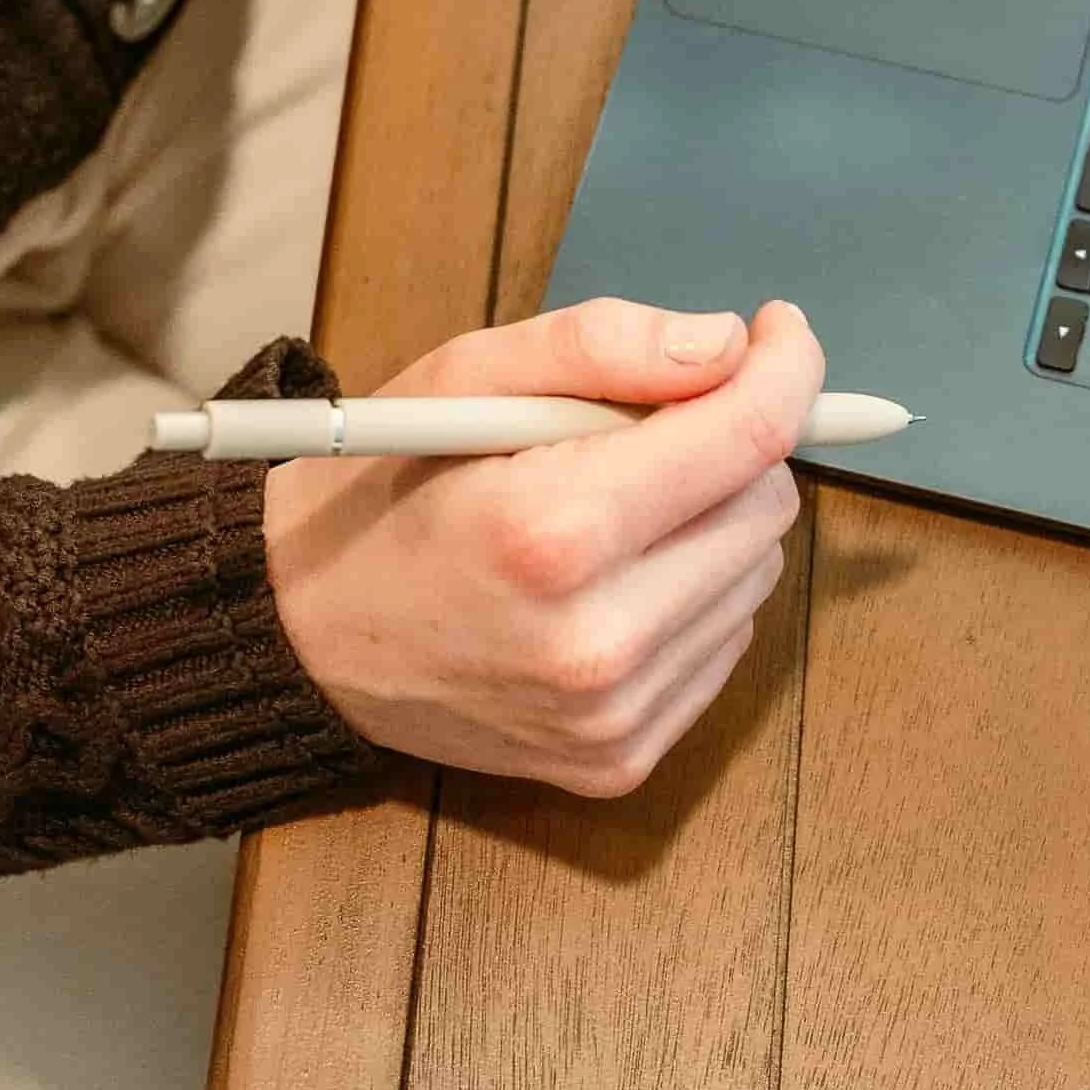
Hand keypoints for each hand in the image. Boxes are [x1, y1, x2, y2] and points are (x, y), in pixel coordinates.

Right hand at [263, 298, 820, 797]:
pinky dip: (689, 597)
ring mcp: (613, 714)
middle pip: (766, 508)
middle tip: (655, 429)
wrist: (304, 638)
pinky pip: (721, 647)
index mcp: (552, 531)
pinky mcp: (621, 759)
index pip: (746, 438)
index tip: (777, 331)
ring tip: (612, 514)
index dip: (784, 368)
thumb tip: (726, 346)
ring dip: (711, 524)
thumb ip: (599, 345)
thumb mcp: (465, 379)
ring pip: (754, 579)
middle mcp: (596, 639)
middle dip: (732, 447)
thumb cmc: (387, 492)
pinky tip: (610, 583)